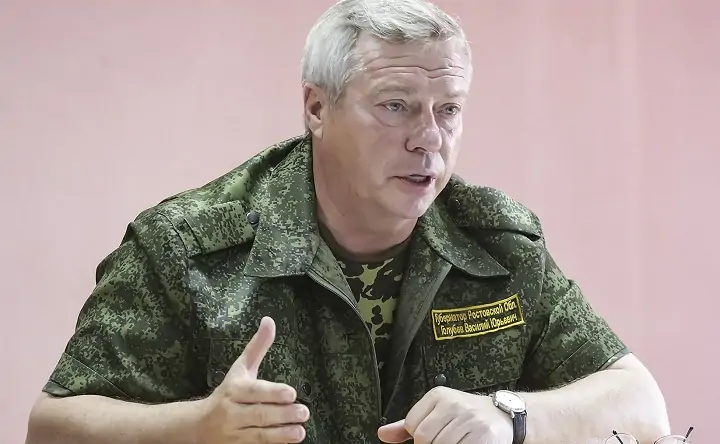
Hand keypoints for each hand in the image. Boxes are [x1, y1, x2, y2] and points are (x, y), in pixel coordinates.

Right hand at [196, 316, 309, 442]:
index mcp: (233, 390)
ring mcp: (232, 434)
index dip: (272, 393)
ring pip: (258, 435)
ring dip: (281, 434)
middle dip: (283, 414)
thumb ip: (257, 347)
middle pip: (259, 414)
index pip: (254, 391)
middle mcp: (231, 412)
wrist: (197, 426)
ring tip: (300, 431)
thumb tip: (269, 320)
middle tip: (303, 412)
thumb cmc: (227, 393)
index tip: (291, 393)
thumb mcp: (240, 369)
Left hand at [377, 386, 513, 443]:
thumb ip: (407, 425)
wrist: (504, 416)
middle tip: (443, 441)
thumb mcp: (436, 413)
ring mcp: (470, 419)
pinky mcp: (484, 435)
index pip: (412, 424)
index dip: (418, 436)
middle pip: (425, 438)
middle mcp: (454, 404)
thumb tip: (382, 435)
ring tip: (456, 441)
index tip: (431, 435)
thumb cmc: (465, 416)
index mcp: (438, 395)